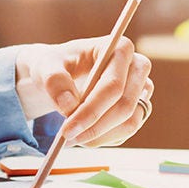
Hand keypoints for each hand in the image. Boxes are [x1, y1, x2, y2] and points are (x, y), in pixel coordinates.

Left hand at [14, 37, 152, 146]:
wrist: (62, 73)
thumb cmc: (57, 64)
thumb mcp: (47, 66)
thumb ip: (54, 80)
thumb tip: (69, 106)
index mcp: (119, 49)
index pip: (112, 86)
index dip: (91, 111)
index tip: (68, 130)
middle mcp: (137, 67)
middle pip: (125, 106)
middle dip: (95, 127)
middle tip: (68, 138)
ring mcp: (141, 89)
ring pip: (130, 122)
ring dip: (99, 136)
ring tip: (72, 137)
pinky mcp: (138, 107)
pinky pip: (126, 131)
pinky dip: (103, 138)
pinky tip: (82, 134)